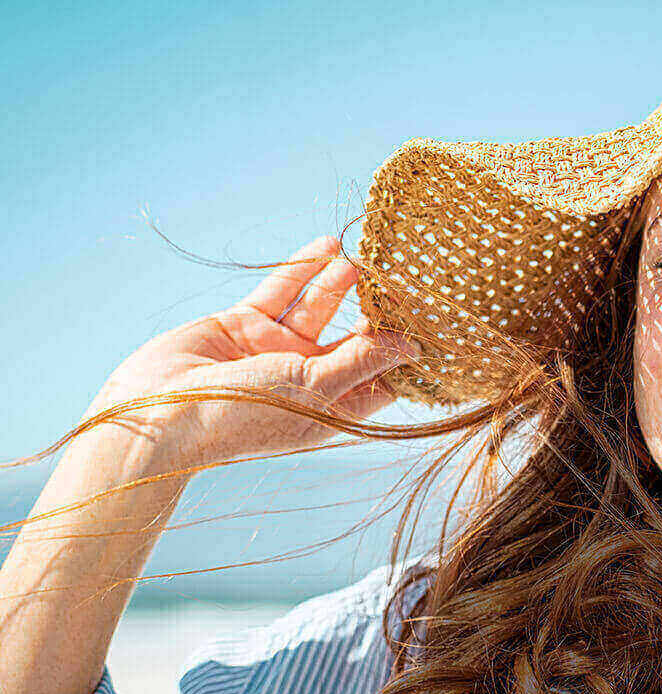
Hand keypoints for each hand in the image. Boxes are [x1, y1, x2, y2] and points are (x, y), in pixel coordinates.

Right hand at [83, 235, 419, 468]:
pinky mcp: (245, 325)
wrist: (161, 413)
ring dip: (341, 284)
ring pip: (319, 309)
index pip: (384, 378)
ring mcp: (276, 351)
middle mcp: (309, 380)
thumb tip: (413, 346)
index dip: (408, 351)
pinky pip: (282, 292)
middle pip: (355, 339)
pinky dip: (303, 269)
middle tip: (409, 279)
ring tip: (369, 261)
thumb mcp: (315, 387)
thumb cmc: (245, 415)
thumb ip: (363, 361)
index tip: (437, 321)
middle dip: (378, 310)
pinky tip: (328, 247)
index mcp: (332, 408)